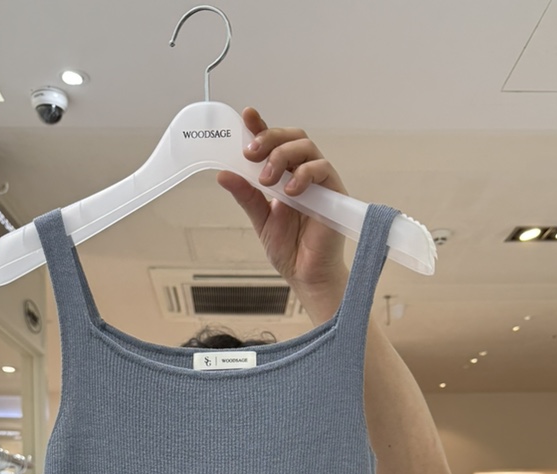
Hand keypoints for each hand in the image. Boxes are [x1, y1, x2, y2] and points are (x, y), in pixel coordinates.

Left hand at [217, 107, 348, 323]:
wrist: (306, 275)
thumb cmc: (288, 249)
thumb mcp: (260, 219)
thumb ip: (245, 195)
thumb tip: (223, 174)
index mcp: (284, 176)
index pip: (273, 143)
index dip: (261, 126)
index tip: (247, 116)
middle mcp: (302, 173)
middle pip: (291, 137)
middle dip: (270, 139)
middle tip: (251, 154)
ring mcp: (319, 181)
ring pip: (306, 147)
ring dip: (282, 155)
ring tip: (266, 179)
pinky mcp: (334, 192)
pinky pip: (322, 168)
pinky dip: (304, 174)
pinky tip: (290, 191)